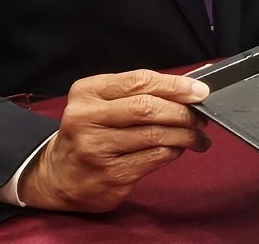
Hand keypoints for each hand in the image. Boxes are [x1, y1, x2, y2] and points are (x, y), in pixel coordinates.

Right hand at [17, 70, 210, 212]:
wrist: (57, 176)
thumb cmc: (90, 131)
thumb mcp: (101, 102)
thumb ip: (138, 92)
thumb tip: (189, 89)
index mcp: (87, 93)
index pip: (139, 81)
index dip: (175, 85)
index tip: (200, 91)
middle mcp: (87, 119)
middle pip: (148, 109)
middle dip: (183, 112)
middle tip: (202, 117)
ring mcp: (97, 150)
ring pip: (155, 135)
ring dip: (186, 135)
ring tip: (198, 136)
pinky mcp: (110, 175)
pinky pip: (154, 158)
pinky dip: (173, 151)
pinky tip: (178, 149)